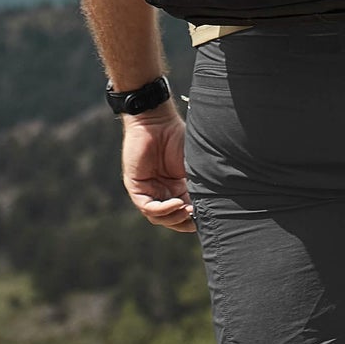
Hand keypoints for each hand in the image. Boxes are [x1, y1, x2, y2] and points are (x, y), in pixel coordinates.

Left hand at [121, 104, 195, 232]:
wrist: (157, 121)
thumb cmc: (177, 138)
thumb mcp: (193, 166)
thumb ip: (197, 186)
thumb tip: (208, 207)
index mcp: (176, 188)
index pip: (183, 213)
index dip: (194, 219)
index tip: (207, 217)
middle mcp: (162, 191)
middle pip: (171, 219)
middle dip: (184, 222)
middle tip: (196, 217)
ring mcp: (148, 190)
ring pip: (159, 217)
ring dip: (174, 217)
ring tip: (187, 209)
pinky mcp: (136, 186)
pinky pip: (147, 207)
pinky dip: (163, 209)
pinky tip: (177, 203)